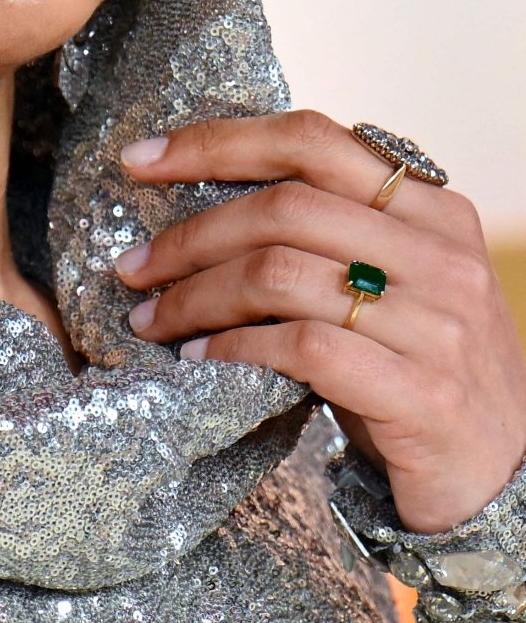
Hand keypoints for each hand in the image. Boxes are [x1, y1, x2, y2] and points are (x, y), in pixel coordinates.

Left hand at [112, 109, 525, 533]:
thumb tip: (203, 195)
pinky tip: (198, 359)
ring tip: (151, 320)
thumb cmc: (416, 367)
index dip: (217, 142)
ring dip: (196, 296)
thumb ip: (330, 231)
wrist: (500, 481)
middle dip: (190, 235)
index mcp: (430, 206)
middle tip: (133, 267)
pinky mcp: (421, 392)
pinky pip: (299, 347)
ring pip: (280, 274)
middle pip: (283, 207)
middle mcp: (440, 253)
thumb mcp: (391, 280)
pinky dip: (232, 348)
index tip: (140, 159)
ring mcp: (437, 322)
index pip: (312, 140)